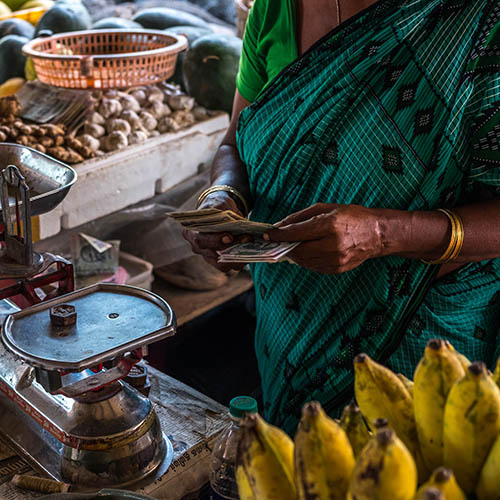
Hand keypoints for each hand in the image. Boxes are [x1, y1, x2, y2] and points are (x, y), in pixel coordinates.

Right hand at [182, 191, 250, 271]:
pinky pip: (230, 266)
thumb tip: (239, 224)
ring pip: (222, 265)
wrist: (219, 211)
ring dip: (239, 257)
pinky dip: (241, 261)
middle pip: (212, 255)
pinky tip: (251, 253)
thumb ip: (226, 214)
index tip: (230, 236)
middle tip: (247, 238)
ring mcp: (207, 256)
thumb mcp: (220, 205)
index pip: (201, 240)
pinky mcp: (219, 261)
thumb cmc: (217, 207)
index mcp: (192, 232)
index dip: (215, 240)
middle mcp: (197, 247)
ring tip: (251, 246)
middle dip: (231, 248)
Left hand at [266, 203, 383, 273]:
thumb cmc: (352, 216)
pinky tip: (305, 252)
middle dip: (284, 246)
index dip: (279, 234)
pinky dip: (305, 260)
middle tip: (277, 241)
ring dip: (294, 254)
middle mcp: (333, 244)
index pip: (297, 233)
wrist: (377, 234)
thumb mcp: (326, 208)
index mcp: (330, 225)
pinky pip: (313, 266)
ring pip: (304, 261)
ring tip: (290, 246)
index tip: (268, 234)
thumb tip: (280, 226)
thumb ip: (301, 217)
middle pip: (298, 250)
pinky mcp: (337, 269)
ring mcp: (336, 259)